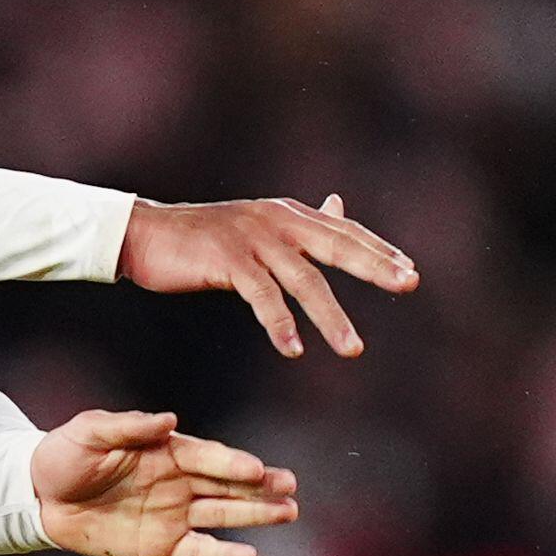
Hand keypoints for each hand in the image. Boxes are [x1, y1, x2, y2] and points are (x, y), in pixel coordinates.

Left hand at [28, 409, 300, 555]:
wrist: (38, 498)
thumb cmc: (63, 456)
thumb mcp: (89, 432)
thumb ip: (128, 427)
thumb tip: (169, 420)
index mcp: (167, 451)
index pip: (209, 456)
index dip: (232, 463)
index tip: (256, 469)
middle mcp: (179, 482)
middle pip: (228, 484)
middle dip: (260, 486)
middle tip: (291, 487)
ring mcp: (174, 515)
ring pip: (224, 515)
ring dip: (256, 514)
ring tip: (289, 512)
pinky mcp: (162, 546)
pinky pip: (199, 551)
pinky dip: (223, 555)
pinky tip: (250, 555)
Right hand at [119, 192, 417, 360]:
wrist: (146, 233)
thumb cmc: (201, 237)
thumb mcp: (257, 224)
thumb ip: (299, 223)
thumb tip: (338, 205)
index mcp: (287, 213)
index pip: (344, 231)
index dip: (378, 250)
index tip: (410, 270)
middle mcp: (277, 221)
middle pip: (337, 246)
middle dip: (375, 267)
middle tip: (409, 283)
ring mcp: (253, 239)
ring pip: (304, 280)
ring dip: (331, 317)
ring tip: (353, 349)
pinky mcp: (228, 260)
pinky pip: (262, 297)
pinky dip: (279, 325)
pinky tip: (293, 350)